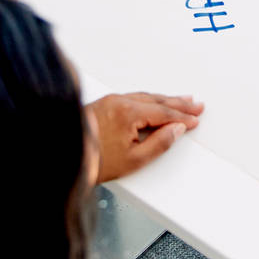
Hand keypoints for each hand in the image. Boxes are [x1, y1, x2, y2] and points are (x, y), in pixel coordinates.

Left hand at [89, 92, 204, 182]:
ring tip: (181, 101)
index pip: (163, 112)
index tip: (194, 120)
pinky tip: (154, 103)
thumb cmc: (94, 161)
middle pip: (156, 100)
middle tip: (195, 105)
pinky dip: (148, 100)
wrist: (63, 156)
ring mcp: (109, 101)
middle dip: (178, 103)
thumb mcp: (134, 159)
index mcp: (128, 112)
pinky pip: (132, 97)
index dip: (182, 117)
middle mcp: (118, 101)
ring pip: (144, 97)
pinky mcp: (102, 104)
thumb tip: (176, 130)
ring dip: (164, 99)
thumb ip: (159, 144)